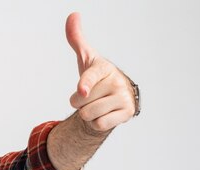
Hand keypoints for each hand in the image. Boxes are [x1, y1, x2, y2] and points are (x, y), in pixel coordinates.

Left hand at [66, 12, 136, 132]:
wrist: (115, 97)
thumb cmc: (97, 77)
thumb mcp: (86, 59)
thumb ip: (76, 39)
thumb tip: (73, 15)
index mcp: (103, 68)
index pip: (91, 77)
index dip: (85, 85)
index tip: (82, 91)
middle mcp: (116, 81)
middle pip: (81, 102)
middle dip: (79, 103)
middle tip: (90, 96)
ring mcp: (123, 98)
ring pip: (89, 115)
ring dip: (87, 114)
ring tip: (96, 105)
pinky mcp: (127, 113)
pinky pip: (99, 125)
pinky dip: (96, 123)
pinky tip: (104, 114)